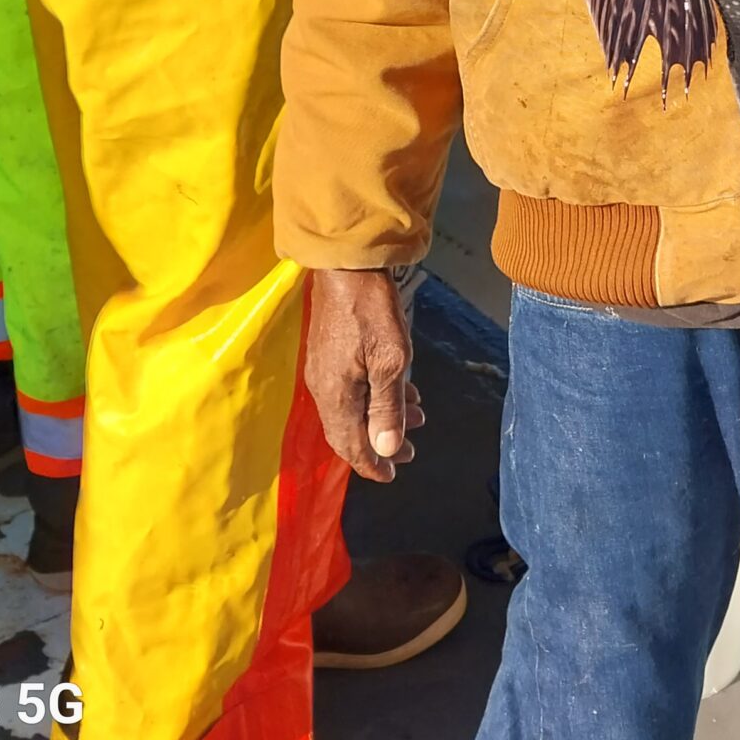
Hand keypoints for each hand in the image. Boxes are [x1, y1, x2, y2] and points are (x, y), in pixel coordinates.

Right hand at [304, 267, 425, 483]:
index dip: (372, 465)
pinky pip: (350, 392)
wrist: (345, 264)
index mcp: (336, 396)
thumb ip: (387, 408)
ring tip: (417, 417)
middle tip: (410, 452)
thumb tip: (384, 450)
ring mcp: (322, 371)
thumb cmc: (371, 311)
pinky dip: (374, 398)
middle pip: (349, 432)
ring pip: (352, 410)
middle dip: (380, 444)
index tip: (393, 475)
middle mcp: (323, 390)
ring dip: (383, 419)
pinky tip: (400, 390)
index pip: (351, 446)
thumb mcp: (391, 360)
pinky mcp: (327, 354)